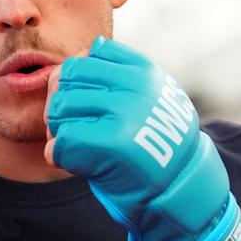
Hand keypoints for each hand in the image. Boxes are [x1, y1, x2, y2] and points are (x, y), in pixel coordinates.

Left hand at [44, 36, 240, 240]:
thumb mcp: (154, 96)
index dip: (75, 78)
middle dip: (62, 102)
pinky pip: (61, 141)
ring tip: (75, 144)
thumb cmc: (157, 142)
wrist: (182, 190)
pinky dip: (59, 155)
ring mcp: (125, 113)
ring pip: (59, 108)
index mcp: (143, 71)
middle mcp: (135, 86)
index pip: (86, 54)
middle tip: (71, 126)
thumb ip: (122, 72)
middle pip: (66, 76)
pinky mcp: (111, 144)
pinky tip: (74, 162)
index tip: (85, 101)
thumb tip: (85, 49)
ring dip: (58, 130)